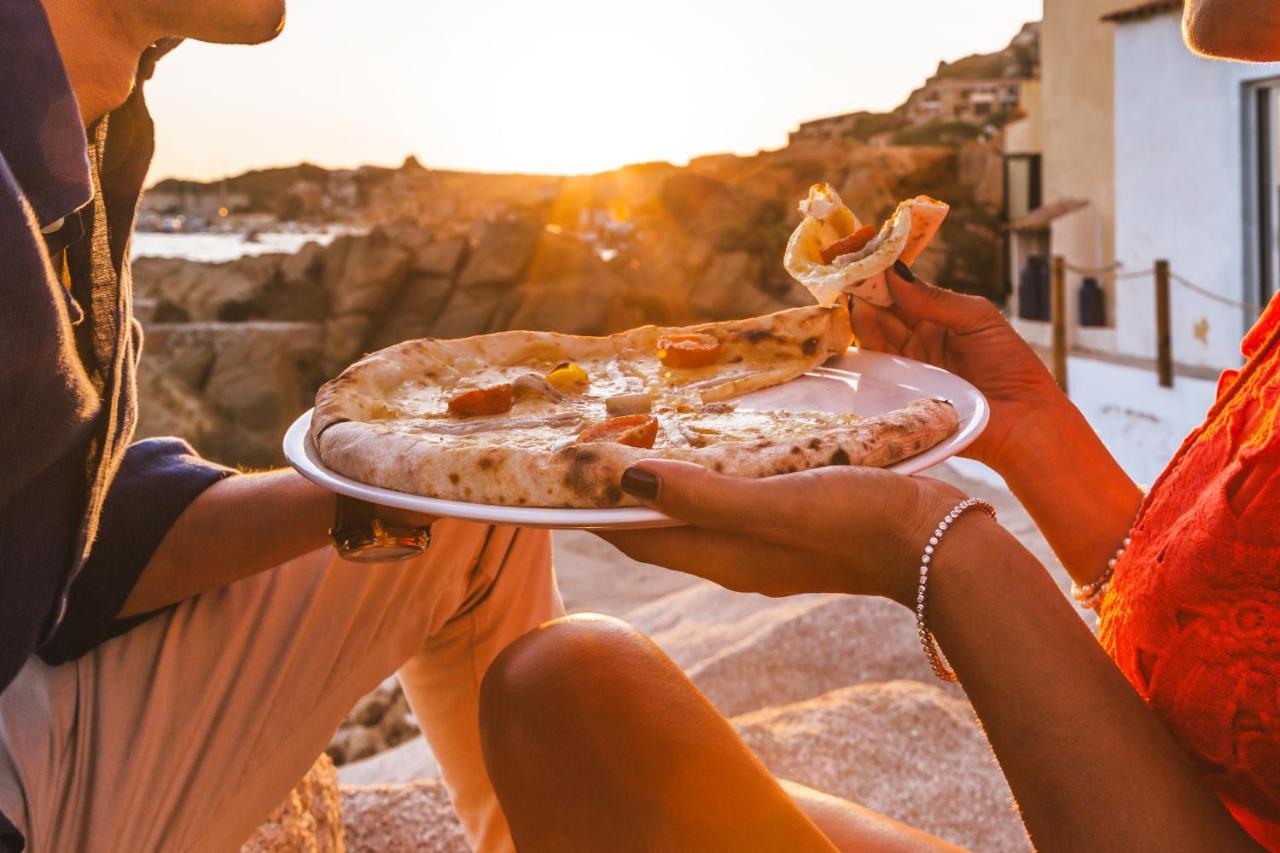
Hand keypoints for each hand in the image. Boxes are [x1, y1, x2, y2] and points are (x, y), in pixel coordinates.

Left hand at [599, 460, 991, 605]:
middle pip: (660, 530)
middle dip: (626, 497)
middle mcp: (734, 558)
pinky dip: (709, 482)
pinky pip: (733, 506)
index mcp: (719, 557)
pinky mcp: (796, 530)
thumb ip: (698, 496)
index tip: (568, 473)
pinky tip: (720, 452)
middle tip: (600, 446)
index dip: (598, 512)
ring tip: (646, 441)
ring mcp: (766, 547)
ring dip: (667, 487)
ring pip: (697, 516)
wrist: (933, 543)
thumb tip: (624, 483)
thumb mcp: (769, 503)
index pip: (636, 540)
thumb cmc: (852, 521)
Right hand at [850, 263, 1066, 472]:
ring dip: (864, 317)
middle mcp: (918, 343)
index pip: (904, 294)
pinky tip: (859, 328)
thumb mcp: (977, 319)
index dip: (886, 276)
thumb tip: (894, 272)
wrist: (1023, 420)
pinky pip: (875, 370)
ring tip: (856, 299)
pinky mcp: (899, 396)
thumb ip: (935, 298)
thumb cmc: (1011, 366)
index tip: (867, 254)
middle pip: (884, 314)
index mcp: (938, 321)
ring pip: (875, 338)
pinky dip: (864, 348)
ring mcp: (907, 370)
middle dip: (868, 293)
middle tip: (851, 273)